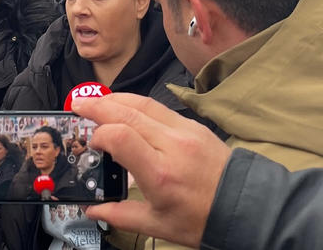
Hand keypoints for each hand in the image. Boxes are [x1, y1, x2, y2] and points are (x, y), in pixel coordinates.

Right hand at [72, 93, 230, 248]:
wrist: (243, 206)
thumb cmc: (202, 218)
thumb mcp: (157, 224)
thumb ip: (120, 214)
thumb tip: (93, 210)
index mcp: (160, 175)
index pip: (121, 137)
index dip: (99, 134)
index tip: (91, 142)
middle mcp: (173, 146)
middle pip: (128, 113)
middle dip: (98, 106)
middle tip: (78, 106)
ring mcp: (185, 132)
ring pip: (144, 103)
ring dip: (116, 99)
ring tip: (97, 101)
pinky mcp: (193, 125)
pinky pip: (160, 107)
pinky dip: (137, 103)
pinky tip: (125, 107)